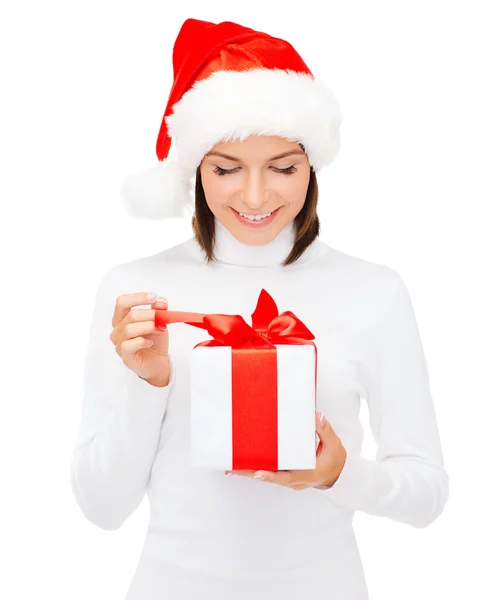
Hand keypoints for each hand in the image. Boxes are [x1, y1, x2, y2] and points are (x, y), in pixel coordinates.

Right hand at [109, 292, 170, 386]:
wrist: (158, 361)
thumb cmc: (154, 339)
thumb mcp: (159, 321)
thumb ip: (158, 310)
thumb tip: (161, 301)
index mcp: (122, 318)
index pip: (122, 302)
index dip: (138, 297)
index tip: (154, 297)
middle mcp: (117, 329)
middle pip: (130, 315)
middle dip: (149, 314)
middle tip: (163, 317)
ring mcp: (119, 343)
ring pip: (129, 329)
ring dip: (149, 326)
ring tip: (161, 329)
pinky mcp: (124, 355)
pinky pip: (129, 345)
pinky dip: (142, 341)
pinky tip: (150, 342)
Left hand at [225, 411, 346, 489]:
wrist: (340, 474)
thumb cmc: (336, 459)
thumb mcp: (334, 444)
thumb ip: (325, 431)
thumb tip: (317, 416)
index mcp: (306, 474)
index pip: (286, 477)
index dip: (271, 476)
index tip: (257, 473)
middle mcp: (295, 480)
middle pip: (270, 478)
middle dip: (250, 473)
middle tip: (232, 468)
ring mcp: (290, 480)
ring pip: (268, 477)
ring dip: (250, 472)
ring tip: (231, 466)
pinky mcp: (287, 476)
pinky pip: (271, 473)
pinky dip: (257, 469)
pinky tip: (244, 464)